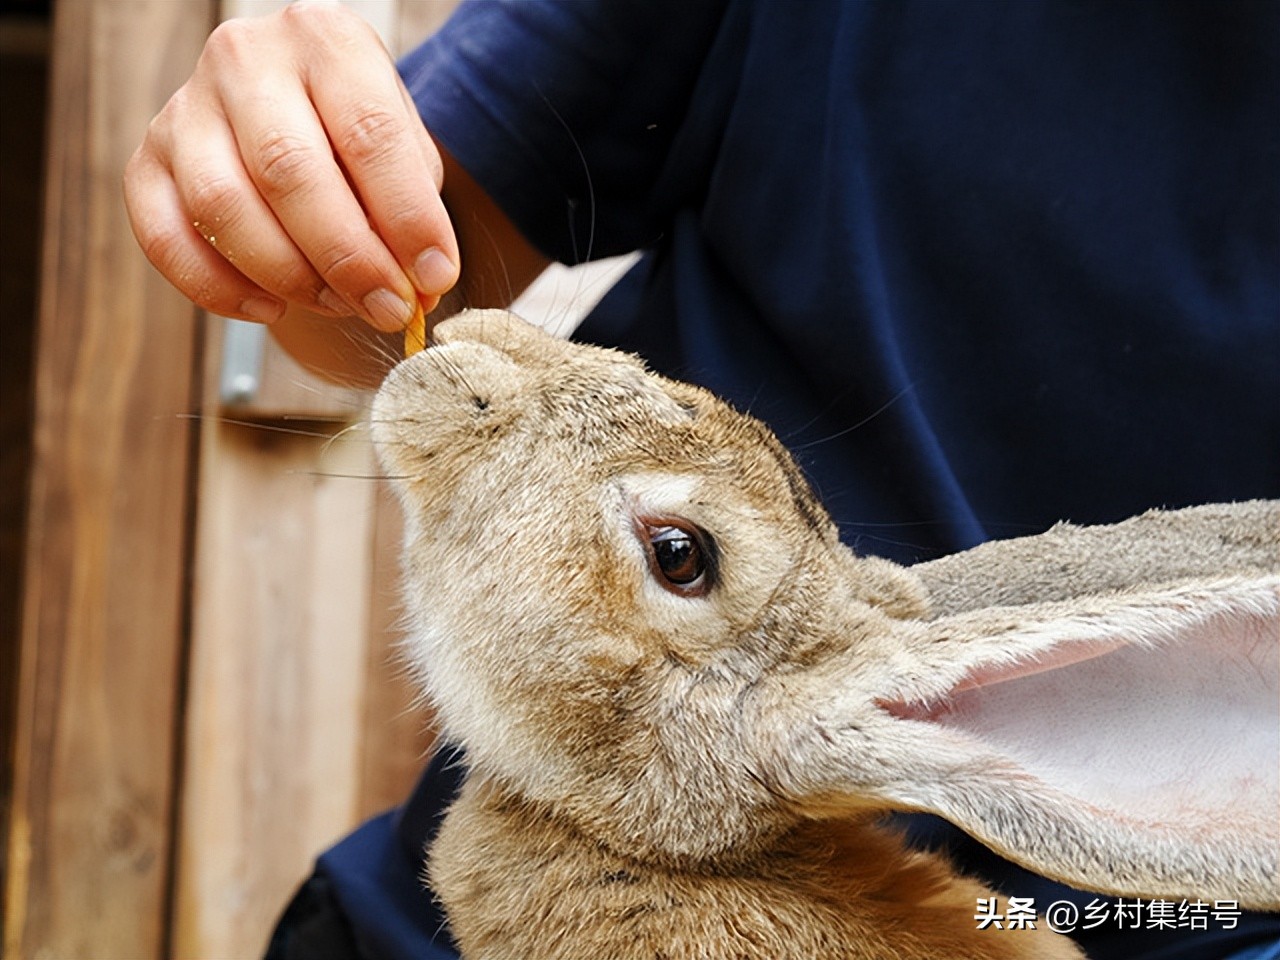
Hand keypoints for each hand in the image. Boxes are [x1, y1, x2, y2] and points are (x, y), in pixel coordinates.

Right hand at [123, 1, 458, 331]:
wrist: (295, 106)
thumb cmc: (358, 134)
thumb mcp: (403, 148)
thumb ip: (412, 209)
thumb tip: (419, 289)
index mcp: (325, 39)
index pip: (370, 133)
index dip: (407, 217)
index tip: (435, 277)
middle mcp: (245, 59)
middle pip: (290, 170)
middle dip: (348, 257)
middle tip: (388, 308)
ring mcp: (186, 108)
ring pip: (223, 206)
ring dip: (288, 276)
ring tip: (337, 304)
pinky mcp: (146, 161)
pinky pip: (166, 238)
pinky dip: (218, 288)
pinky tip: (271, 309)